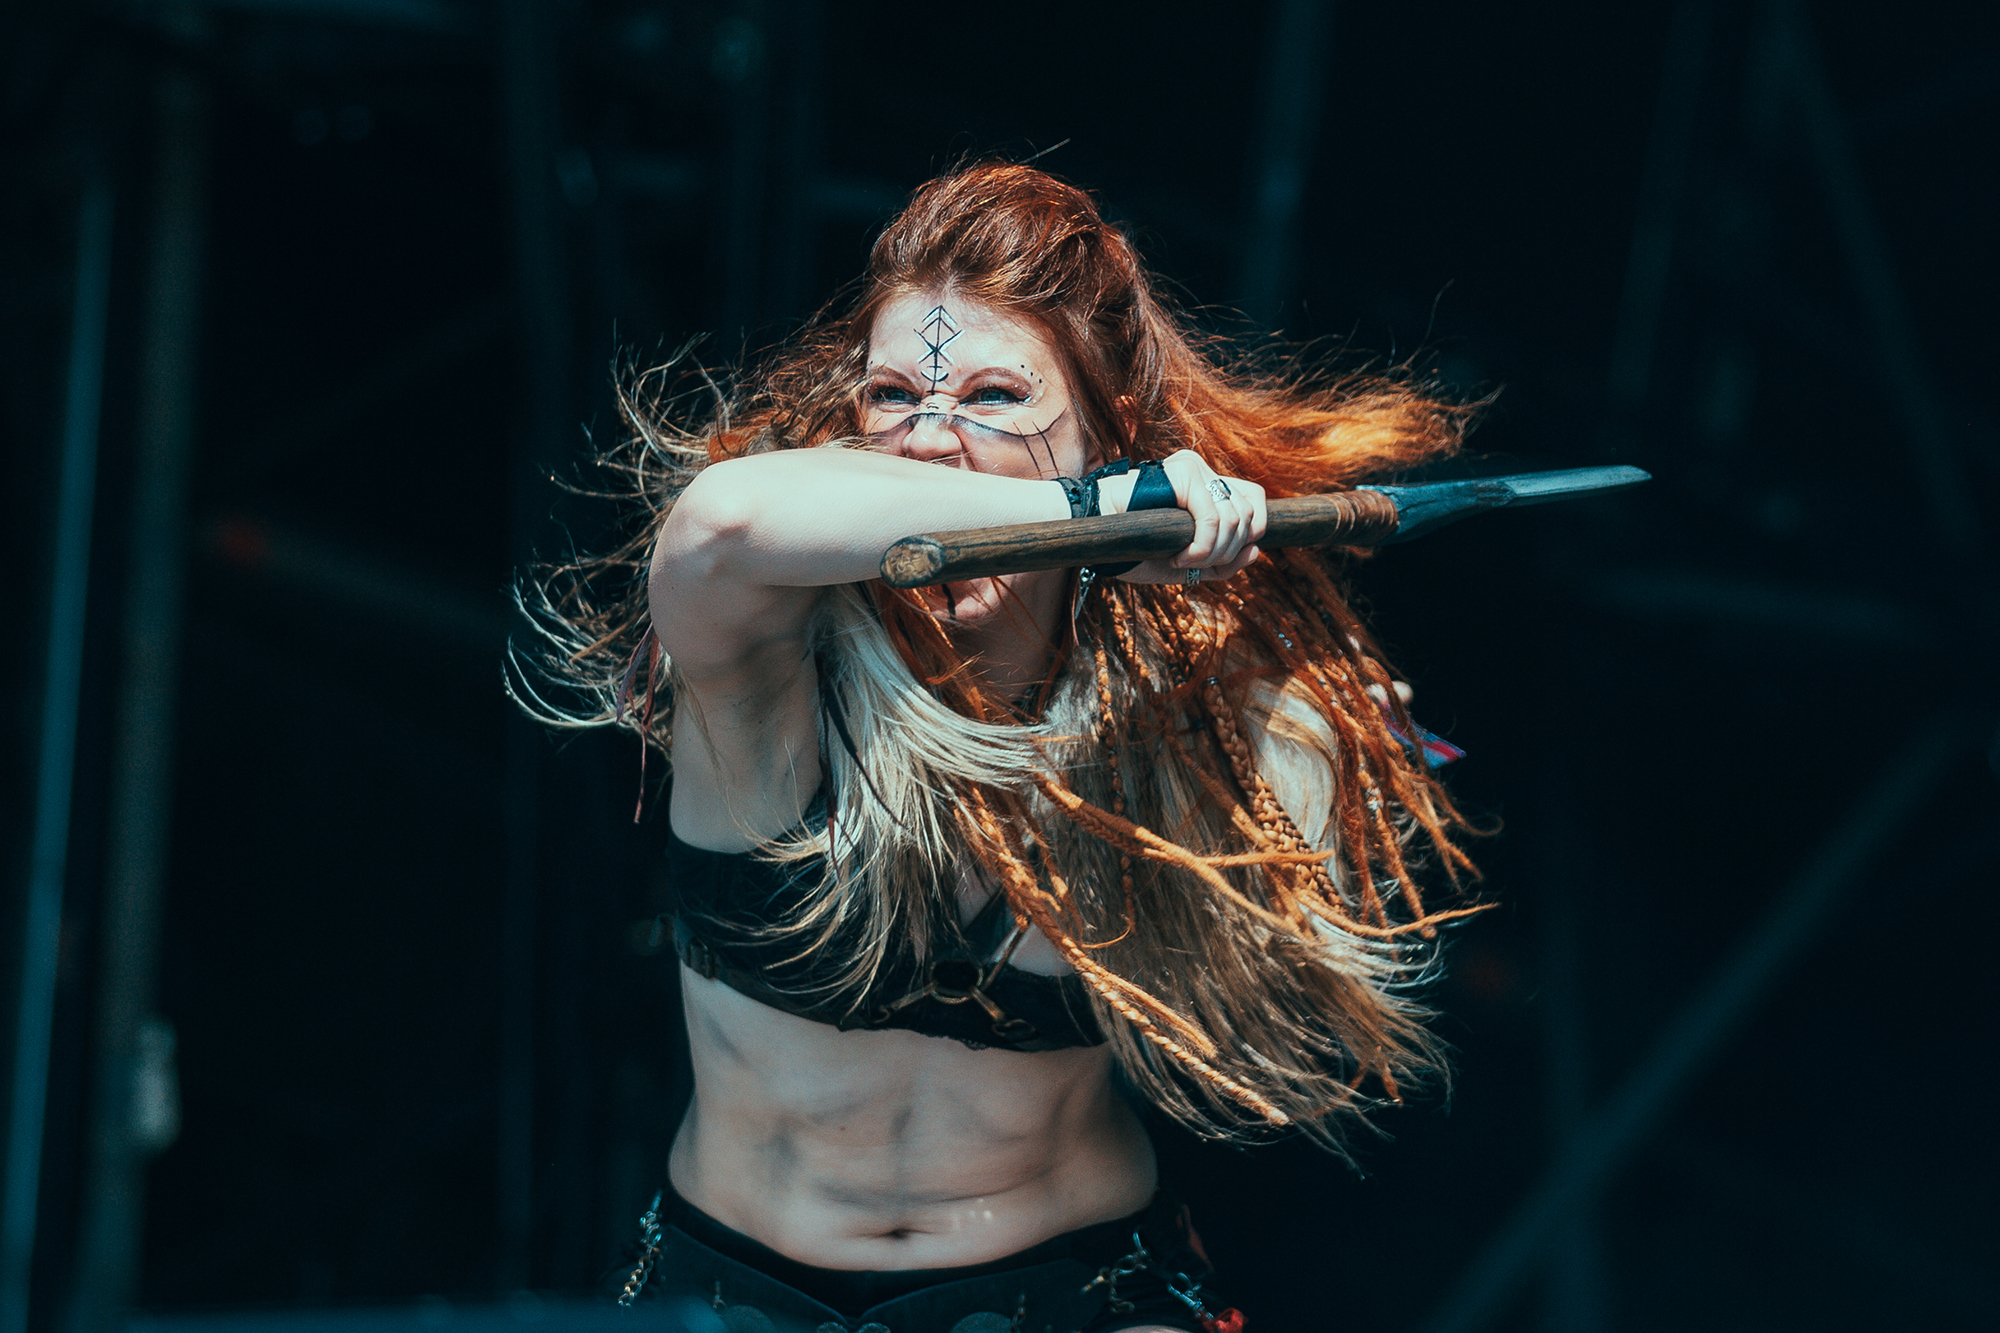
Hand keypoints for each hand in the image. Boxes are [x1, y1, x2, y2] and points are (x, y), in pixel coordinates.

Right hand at [1097, 449, 1267, 583]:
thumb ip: (1223, 561)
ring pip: (1234, 519)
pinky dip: (1201, 548)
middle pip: (1247, 515)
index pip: (1255, 500)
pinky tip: (1177, 556)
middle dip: (1227, 551)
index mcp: (1206, 485)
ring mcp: (1194, 468)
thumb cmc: (1134, 547)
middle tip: (1193, 563)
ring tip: (1182, 561)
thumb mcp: (1187, 563)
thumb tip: (1256, 551)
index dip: (1252, 532)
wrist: (1094, 534)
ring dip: (1212, 553)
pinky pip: (1212, 519)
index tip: (1221, 556)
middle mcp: (1203, 471)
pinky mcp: (1182, 473)